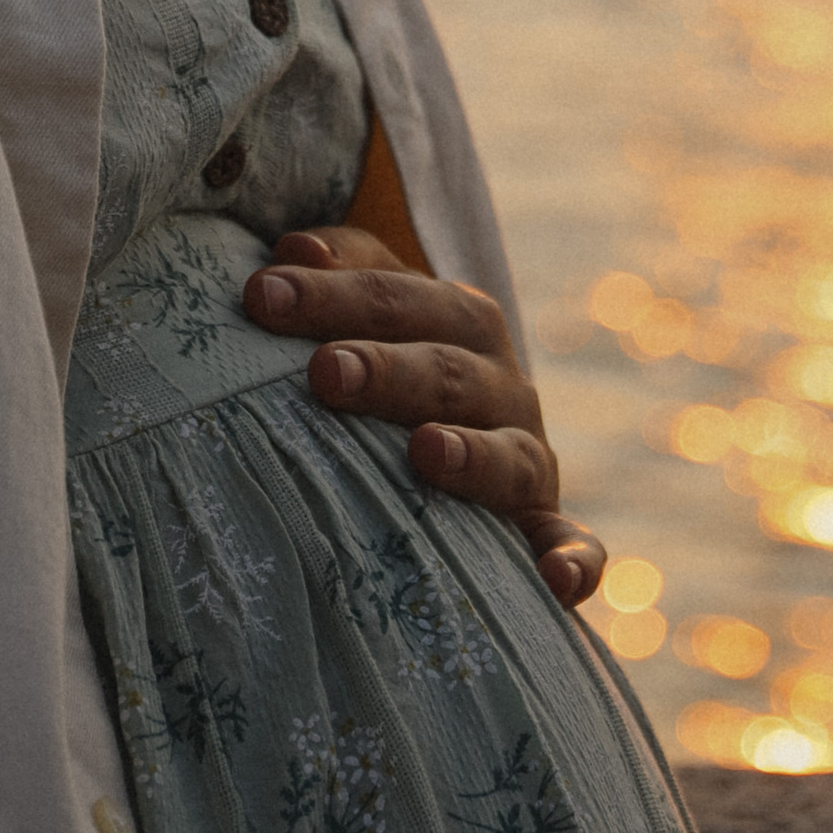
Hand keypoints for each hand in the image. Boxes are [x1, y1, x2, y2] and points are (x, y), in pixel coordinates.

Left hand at [245, 229, 605, 607]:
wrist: (467, 456)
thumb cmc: (388, 376)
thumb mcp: (370, 318)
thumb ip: (340, 275)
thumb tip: (290, 248)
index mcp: (457, 319)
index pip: (396, 294)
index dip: (331, 290)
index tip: (259, 295)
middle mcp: (499, 381)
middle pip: (447, 366)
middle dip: (386, 366)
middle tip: (324, 371)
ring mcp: (526, 455)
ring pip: (508, 452)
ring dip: (472, 453)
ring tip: (424, 451)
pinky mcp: (543, 525)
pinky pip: (570, 544)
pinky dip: (572, 560)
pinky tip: (557, 584)